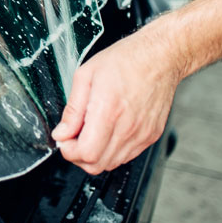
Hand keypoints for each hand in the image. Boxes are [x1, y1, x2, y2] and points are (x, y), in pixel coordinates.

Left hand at [52, 24, 182, 174]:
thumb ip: (72, 109)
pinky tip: (106, 132)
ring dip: (94, 155)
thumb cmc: (125, 60)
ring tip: (89, 133)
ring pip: (111, 164)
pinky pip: (126, 156)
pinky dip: (111, 151)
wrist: (160, 57)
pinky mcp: (151, 136)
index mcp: (108, 110)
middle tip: (72, 138)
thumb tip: (61, 133)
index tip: (63, 138)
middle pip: (97, 164)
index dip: (68, 150)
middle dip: (77, 156)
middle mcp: (128, 127)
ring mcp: (142, 134)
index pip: (86, 153)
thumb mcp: (86, 76)